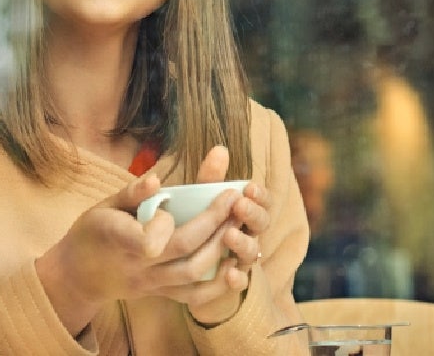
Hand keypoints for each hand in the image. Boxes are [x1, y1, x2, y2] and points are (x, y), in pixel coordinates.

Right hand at [36, 171, 237, 334]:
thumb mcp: (103, 206)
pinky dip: (219, 283)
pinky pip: (194, 297)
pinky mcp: (161, 294)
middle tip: (233, 198)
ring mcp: (151, 284)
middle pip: (184, 251)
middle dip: (214, 223)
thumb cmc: (92, 232)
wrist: (79, 275)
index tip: (171, 199)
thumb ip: (132, 193)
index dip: (165, 222)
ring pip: (194, 274)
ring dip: (222, 247)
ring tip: (238, 222)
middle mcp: (137, 266)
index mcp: (118, 239)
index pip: (149, 239)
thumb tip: (157, 179)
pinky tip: (235, 262)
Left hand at [183, 146, 272, 324]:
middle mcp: (247, 234)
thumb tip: (220, 150)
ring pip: (251, 254)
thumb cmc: (188, 220)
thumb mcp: (197, 198)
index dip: (260, 196)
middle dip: (253, 214)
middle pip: (261, 225)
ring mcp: (240, 259)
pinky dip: (237, 280)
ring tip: (230, 234)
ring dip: (244, 244)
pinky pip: (238, 284)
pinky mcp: (227, 283)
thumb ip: (209, 178)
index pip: (263, 202)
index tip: (249, 187)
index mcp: (245, 211)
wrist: (170, 260)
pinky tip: (230, 273)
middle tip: (240, 205)